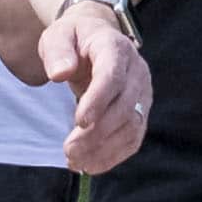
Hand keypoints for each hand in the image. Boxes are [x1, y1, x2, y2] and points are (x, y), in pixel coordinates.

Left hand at [44, 0, 151, 171]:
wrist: (96, 38)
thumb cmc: (74, 39)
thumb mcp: (58, 36)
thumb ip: (58, 51)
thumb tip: (60, 73)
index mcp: (115, 48)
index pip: (113, 75)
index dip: (99, 100)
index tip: (79, 121)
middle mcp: (136, 71)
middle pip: (125, 106)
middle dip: (97, 133)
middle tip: (69, 151)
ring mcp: (143, 93)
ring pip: (132, 126)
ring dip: (105, 149)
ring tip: (75, 161)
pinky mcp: (141, 111)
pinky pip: (133, 138)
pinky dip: (113, 155)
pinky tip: (90, 165)